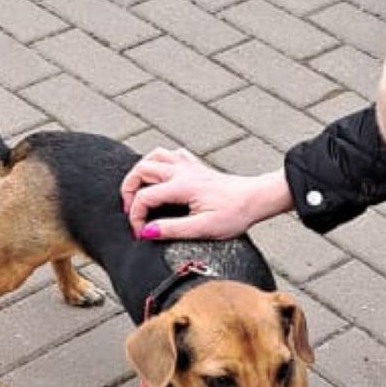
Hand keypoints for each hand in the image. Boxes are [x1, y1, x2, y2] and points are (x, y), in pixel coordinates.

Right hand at [120, 147, 292, 240]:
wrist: (256, 199)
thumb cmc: (235, 213)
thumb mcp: (203, 228)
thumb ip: (172, 229)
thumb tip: (147, 231)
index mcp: (182, 186)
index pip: (144, 196)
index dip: (136, 216)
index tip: (140, 232)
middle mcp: (182, 171)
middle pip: (142, 169)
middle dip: (129, 189)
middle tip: (131, 210)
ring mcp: (189, 165)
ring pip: (154, 156)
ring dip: (141, 171)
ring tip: (139, 190)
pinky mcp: (196, 166)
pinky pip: (171, 154)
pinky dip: (159, 162)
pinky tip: (161, 175)